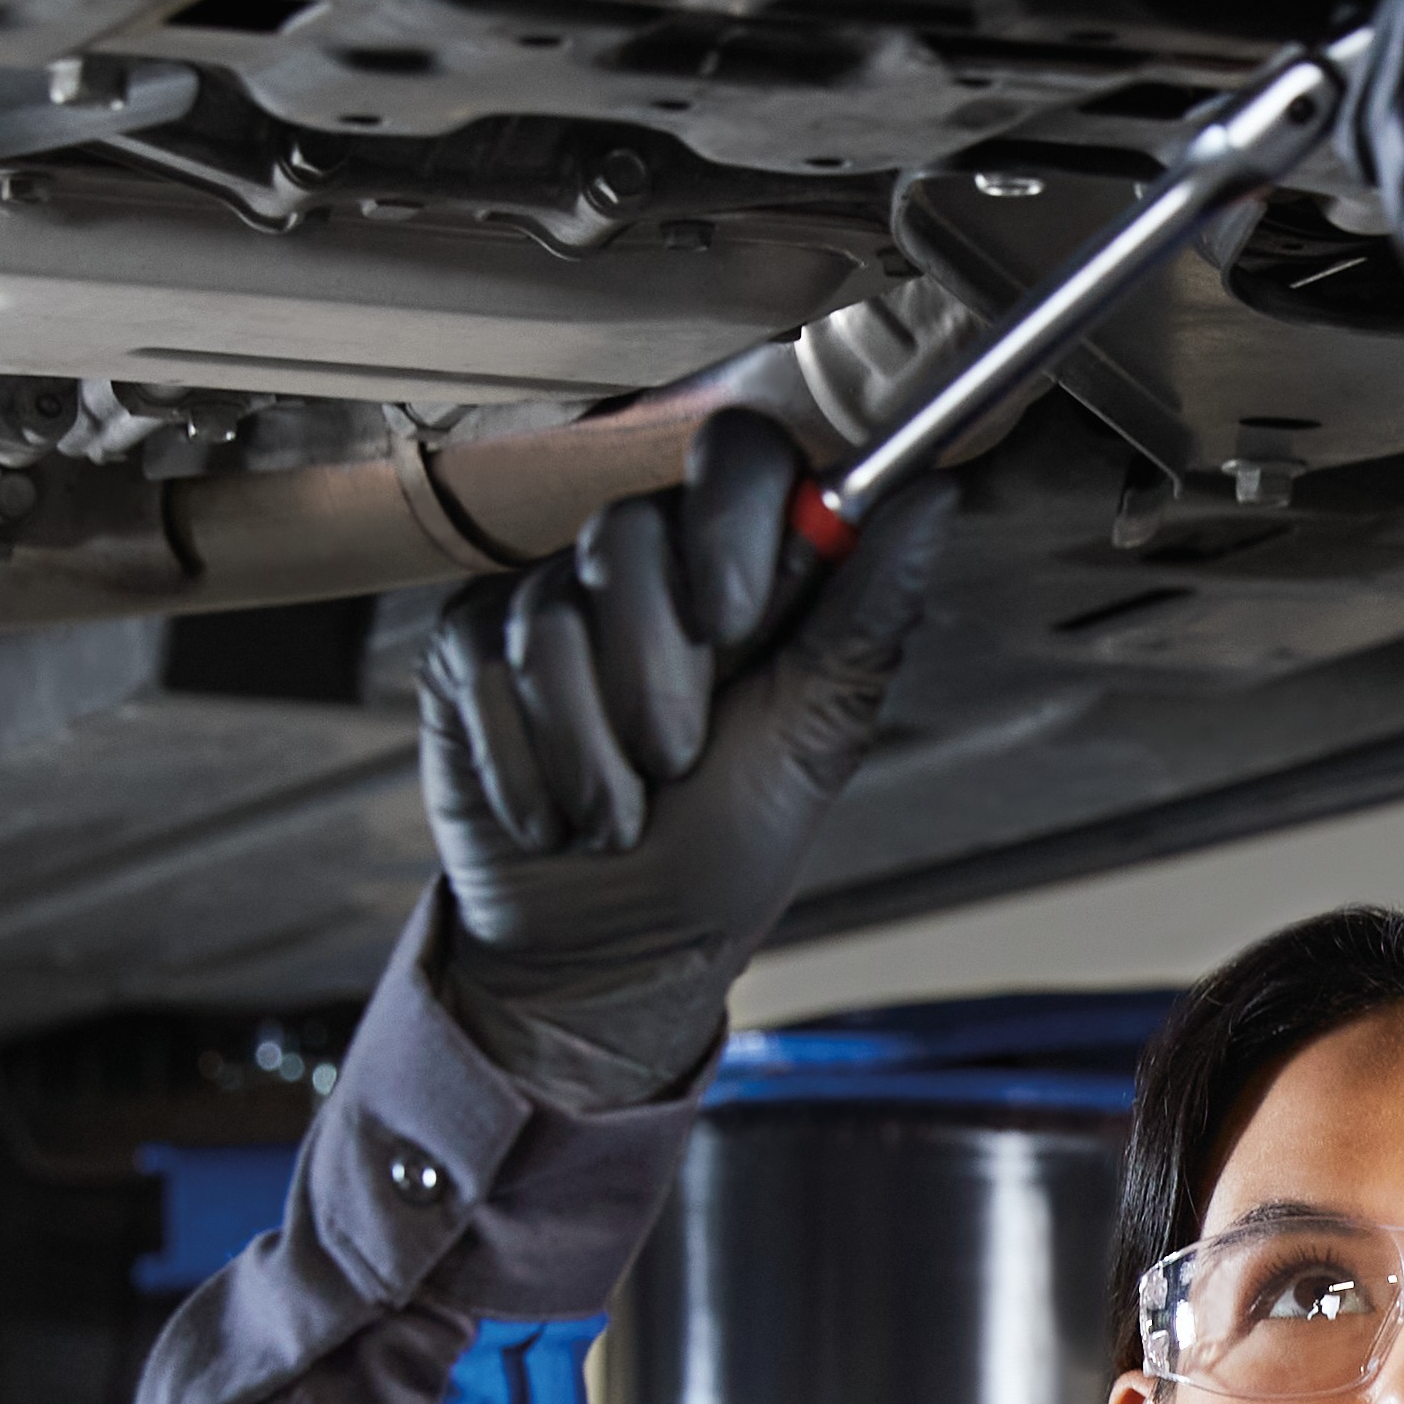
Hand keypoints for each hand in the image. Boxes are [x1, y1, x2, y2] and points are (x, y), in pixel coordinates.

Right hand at [415, 409, 952, 1099]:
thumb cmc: (720, 848)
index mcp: (738, 567)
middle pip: (626, 533)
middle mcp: (637, 566)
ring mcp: (543, 602)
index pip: (737, 453)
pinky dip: (531, 767)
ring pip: (552, 615)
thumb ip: (862, 618)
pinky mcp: (469, 650)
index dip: (729, 522)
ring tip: (621, 815)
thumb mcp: (810, 741)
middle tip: (676, 763)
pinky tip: (555, 816)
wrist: (609, 949)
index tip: (733, 623)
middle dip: (656, 673)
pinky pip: (490, 667)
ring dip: (594, 746)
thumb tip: (934, 498)